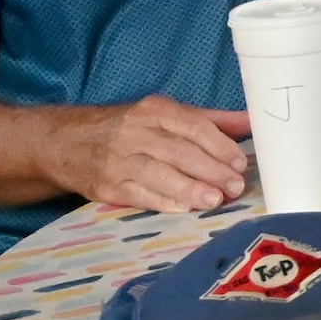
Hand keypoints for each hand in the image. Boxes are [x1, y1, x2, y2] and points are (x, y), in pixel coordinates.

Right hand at [54, 97, 252, 212]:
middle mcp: (135, 133)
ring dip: (190, 189)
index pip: (193, 126)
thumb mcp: (165, 115)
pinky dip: (163, 202)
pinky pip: (139, 196)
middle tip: (235, 187)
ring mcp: (118, 161)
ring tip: (215, 200)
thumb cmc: (129, 128)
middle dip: (211, 170)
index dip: (219, 146)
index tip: (240, 163)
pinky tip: (184, 208)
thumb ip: (210, 120)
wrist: (67, 143)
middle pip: (178, 152)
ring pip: (158, 175)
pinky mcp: (106, 187)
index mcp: (154, 110)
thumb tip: (253, 121)